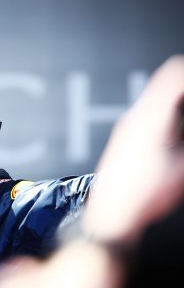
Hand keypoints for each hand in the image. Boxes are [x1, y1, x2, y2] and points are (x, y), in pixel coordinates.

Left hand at [83, 55, 183, 244]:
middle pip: (168, 84)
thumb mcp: (183, 168)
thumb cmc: (143, 194)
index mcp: (149, 117)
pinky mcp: (127, 138)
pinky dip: (172, 114)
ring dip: (180, 102)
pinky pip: (153, 113)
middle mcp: (134, 116)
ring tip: (183, 128)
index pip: (173, 75)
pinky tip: (178, 134)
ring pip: (160, 99)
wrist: (112, 212)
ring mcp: (128, 126)